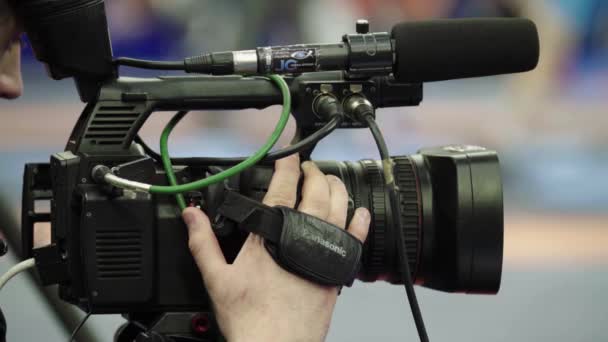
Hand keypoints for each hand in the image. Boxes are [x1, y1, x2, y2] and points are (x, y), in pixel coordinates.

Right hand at [183, 153, 370, 341]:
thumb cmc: (251, 317)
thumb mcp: (217, 278)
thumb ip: (203, 242)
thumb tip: (191, 216)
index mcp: (271, 234)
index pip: (282, 186)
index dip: (287, 165)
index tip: (288, 156)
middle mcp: (303, 235)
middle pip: (316, 189)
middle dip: (312, 172)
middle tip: (307, 168)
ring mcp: (323, 250)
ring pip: (339, 205)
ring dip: (335, 187)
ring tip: (328, 181)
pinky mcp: (338, 268)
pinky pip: (356, 237)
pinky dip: (360, 220)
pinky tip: (359, 212)